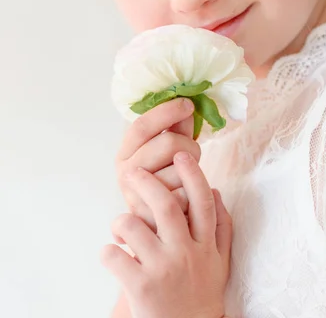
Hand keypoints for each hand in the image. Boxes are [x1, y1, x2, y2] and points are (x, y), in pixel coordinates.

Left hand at [102, 151, 231, 317]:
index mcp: (205, 245)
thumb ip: (221, 226)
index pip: (202, 202)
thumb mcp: (219, 261)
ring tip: (120, 228)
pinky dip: (107, 250)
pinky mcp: (140, 288)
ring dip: (120, 221)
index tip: (181, 154)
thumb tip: (214, 190)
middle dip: (146, 183)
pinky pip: (114, 256)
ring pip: (133, 225)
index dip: (192, 174)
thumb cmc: (201, 293)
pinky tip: (113, 254)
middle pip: (166, 205)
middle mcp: (186, 253)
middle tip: (132, 173)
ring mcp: (162, 270)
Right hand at [116, 98, 199, 230]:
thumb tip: (189, 104)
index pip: (142, 126)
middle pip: (168, 144)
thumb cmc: (166, 177)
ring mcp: (138, 198)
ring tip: (186, 177)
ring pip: (181, 170)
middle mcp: (126, 174)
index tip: (188, 104)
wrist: (160, 227)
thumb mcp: (166, 149)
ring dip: (193, 171)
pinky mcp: (155, 220)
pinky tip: (188, 197)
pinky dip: (194, 193)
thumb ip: (175, 127)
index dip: (166, 112)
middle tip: (191, 152)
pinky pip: (187, 195)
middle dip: (189, 144)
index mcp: (125, 152)